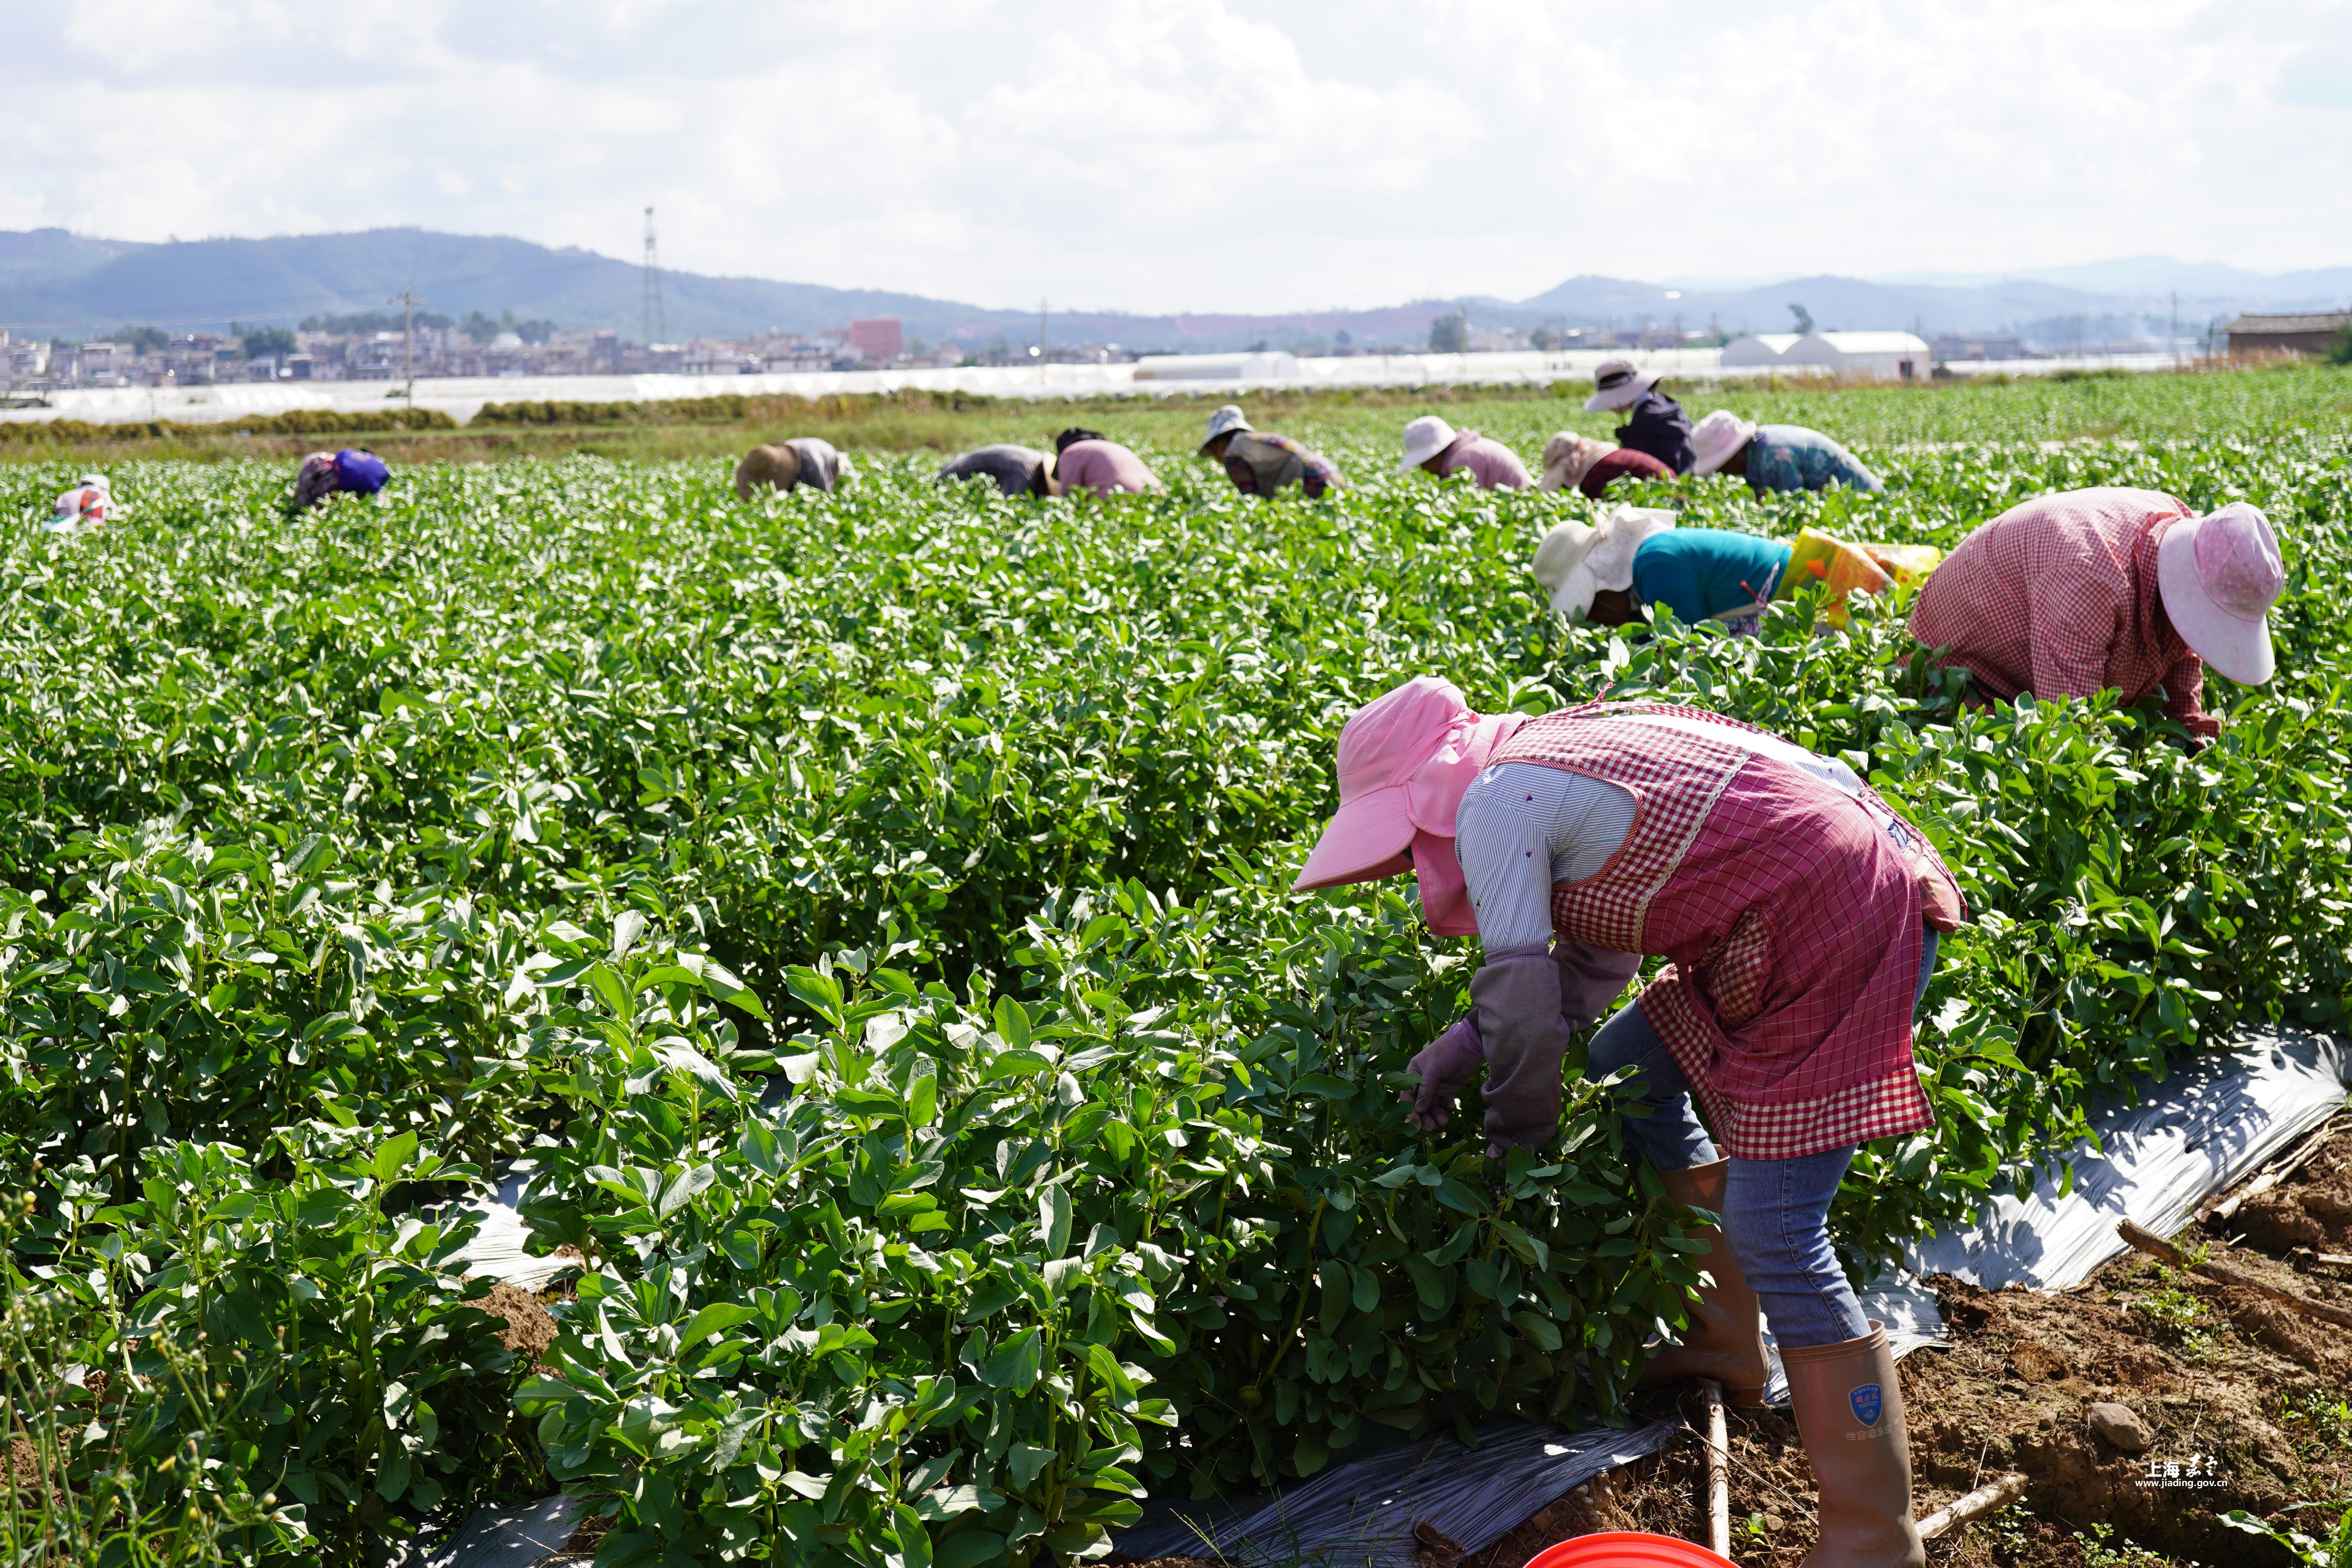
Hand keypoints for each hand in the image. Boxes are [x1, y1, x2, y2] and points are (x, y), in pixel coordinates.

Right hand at [1402, 1015, 1483, 1130]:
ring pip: (1432, 1106)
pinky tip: (1451, 1107)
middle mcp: (1423, 1082)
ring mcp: (1436, 1087)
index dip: (1409, 1109)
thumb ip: (1426, 1090)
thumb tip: (1419, 1110)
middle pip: (1419, 1104)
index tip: (1413, 1122)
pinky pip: (1444, 1103)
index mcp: (1413, 1074)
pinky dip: (1447, 1108)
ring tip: (1442, 1122)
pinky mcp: (1448, 1090)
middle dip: (1423, 1116)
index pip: (1407, 1094)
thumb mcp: (1433, 1070)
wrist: (1469, 1046)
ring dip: (1435, 1115)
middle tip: (1429, 1127)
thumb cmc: (1446, 1052)